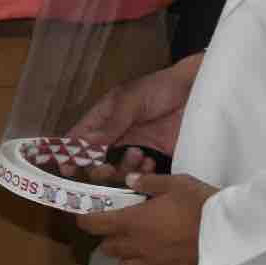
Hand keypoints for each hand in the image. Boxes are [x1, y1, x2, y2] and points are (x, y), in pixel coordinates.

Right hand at [71, 53, 203, 163]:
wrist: (198, 92)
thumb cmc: (161, 88)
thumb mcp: (131, 100)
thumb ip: (110, 123)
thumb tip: (85, 144)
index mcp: (103, 119)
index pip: (78, 139)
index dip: (69, 155)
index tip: (67, 169)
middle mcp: (116, 137)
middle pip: (95, 162)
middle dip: (99, 169)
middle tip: (109, 167)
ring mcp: (135, 148)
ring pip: (118, 172)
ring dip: (124, 169)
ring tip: (140, 155)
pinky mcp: (156, 157)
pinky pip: (143, 175)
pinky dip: (144, 174)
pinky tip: (151, 163)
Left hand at [75, 172, 218, 264]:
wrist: (235, 236)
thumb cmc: (203, 205)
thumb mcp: (178, 184)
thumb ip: (150, 183)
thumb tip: (129, 180)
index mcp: (133, 222)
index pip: (93, 225)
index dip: (86, 220)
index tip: (89, 216)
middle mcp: (138, 247)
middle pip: (108, 249)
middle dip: (110, 240)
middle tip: (125, 229)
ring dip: (129, 257)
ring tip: (144, 246)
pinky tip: (166, 259)